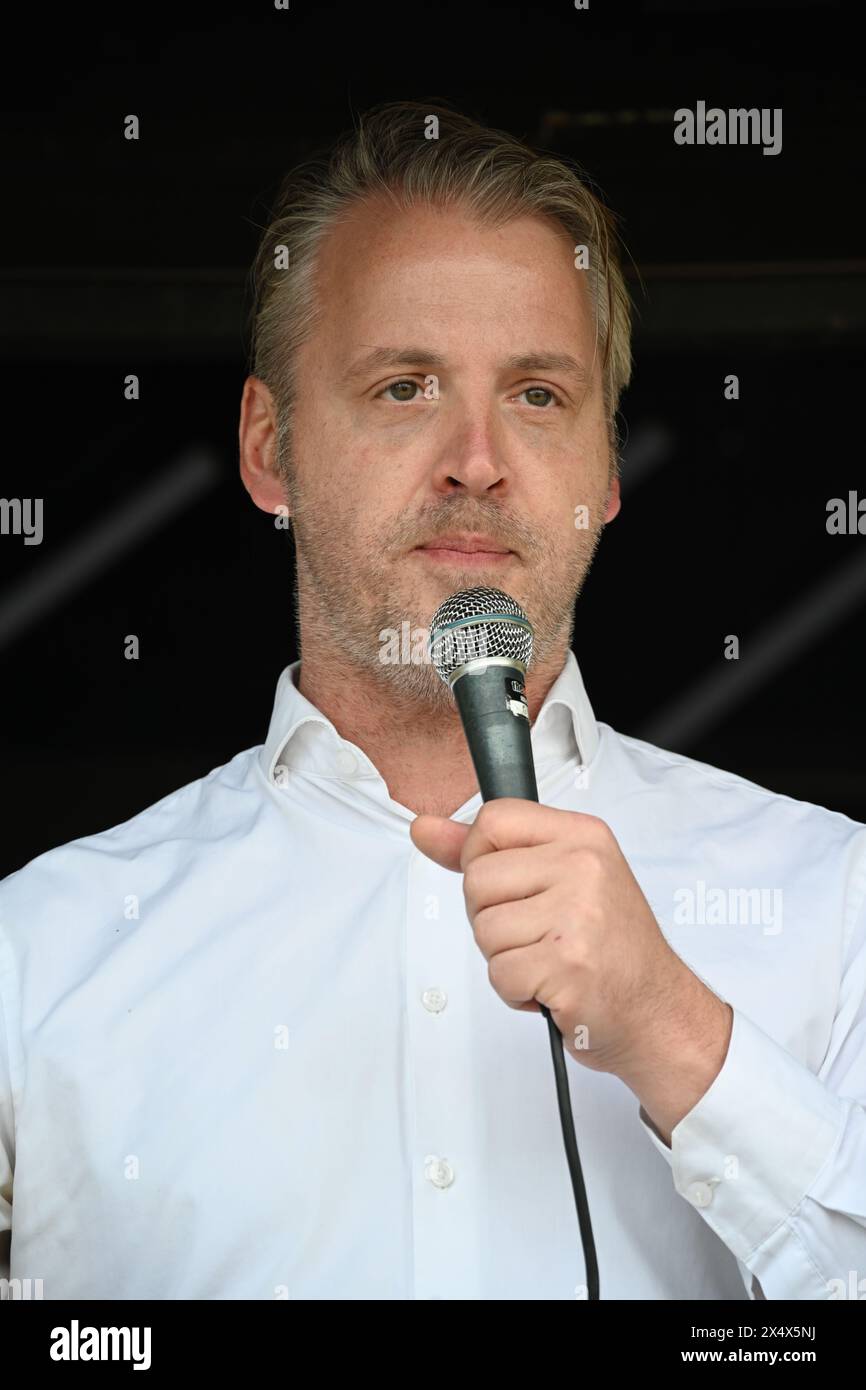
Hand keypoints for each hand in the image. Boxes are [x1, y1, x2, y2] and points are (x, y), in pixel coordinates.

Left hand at [410, 798, 731, 1139]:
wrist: (658, 1013)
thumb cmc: (609, 947)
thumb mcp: (559, 879)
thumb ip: (487, 851)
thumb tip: (422, 828)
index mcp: (583, 836)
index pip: (492, 819)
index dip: (482, 859)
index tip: (511, 887)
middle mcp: (584, 866)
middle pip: (477, 879)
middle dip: (492, 918)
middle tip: (539, 935)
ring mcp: (578, 915)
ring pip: (484, 930)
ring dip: (506, 959)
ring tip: (549, 962)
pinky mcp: (569, 966)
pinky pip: (499, 974)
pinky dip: (516, 992)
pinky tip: (553, 988)